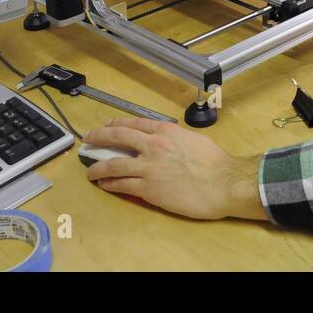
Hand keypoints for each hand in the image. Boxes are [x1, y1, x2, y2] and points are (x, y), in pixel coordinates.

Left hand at [82, 117, 268, 220]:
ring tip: (90, 171)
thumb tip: (164, 143)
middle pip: (116, 137)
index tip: (107, 126)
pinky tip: (104, 184)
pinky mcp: (148, 189)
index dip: (115, 124)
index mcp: (165, 131)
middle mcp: (153, 145)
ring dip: (98, 166)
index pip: (133, 123)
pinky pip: (122, 185)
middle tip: (88, 140)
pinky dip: (110, 183)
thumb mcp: (192, 139)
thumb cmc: (215, 163)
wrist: (224, 183)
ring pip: (113, 163)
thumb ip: (174, 139)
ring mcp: (148, 167)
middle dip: (98, 137)